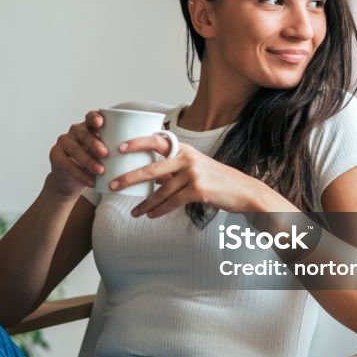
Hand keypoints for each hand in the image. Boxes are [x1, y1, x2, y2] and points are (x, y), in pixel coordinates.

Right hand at [47, 110, 108, 197]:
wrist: (71, 182)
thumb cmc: (93, 166)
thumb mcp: (105, 157)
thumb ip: (115, 150)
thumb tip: (138, 153)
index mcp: (88, 127)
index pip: (90, 117)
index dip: (94, 118)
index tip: (101, 123)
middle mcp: (74, 132)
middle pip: (82, 132)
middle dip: (94, 142)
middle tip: (106, 153)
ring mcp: (63, 143)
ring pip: (74, 148)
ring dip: (88, 160)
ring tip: (101, 171)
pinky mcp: (55, 156)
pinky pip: (67, 164)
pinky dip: (80, 174)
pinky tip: (91, 182)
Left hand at [107, 136, 283, 216]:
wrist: (244, 191)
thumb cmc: (217, 180)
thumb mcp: (195, 167)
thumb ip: (173, 170)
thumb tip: (151, 178)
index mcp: (184, 149)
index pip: (157, 141)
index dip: (137, 143)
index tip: (119, 148)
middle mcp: (187, 158)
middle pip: (152, 168)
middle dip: (129, 177)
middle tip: (112, 184)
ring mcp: (193, 174)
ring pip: (161, 191)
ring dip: (145, 203)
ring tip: (134, 212)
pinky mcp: (198, 190)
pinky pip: (173, 202)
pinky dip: (160, 210)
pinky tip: (151, 215)